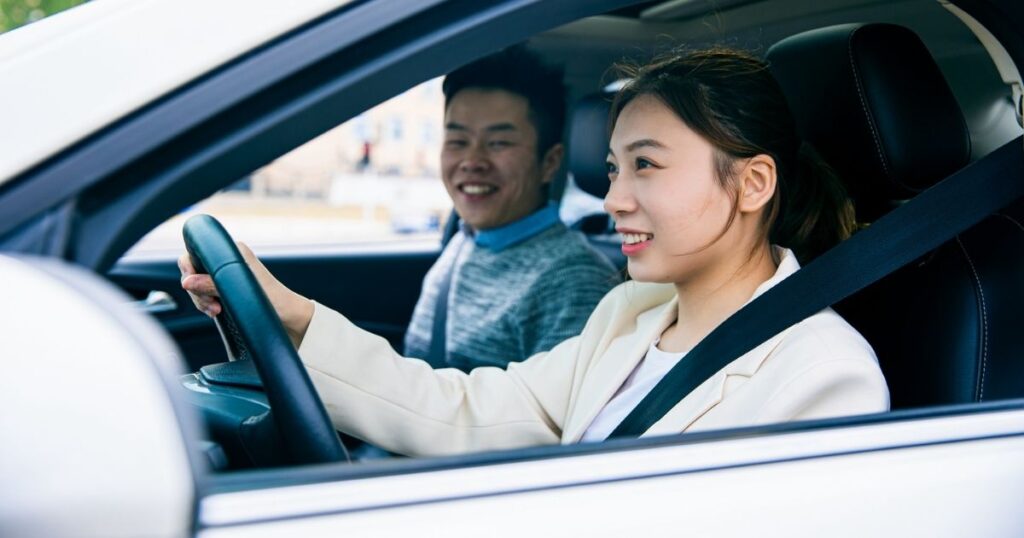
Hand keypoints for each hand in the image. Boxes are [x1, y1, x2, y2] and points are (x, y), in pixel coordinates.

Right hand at [178, 242, 314, 346]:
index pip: (195, 253)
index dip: (189, 270)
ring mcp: (226, 277)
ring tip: (216, 311)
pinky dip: (207, 305)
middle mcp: (229, 261)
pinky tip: (216, 312)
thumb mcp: (239, 292)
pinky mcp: (227, 292)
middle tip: (212, 305)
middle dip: (197, 291)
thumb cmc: (274, 302)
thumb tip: (187, 282)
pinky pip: (206, 295)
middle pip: (193, 271)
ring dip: (202, 300)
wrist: (291, 318)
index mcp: (234, 251)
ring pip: (197, 285)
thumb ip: (211, 285)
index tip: (192, 286)